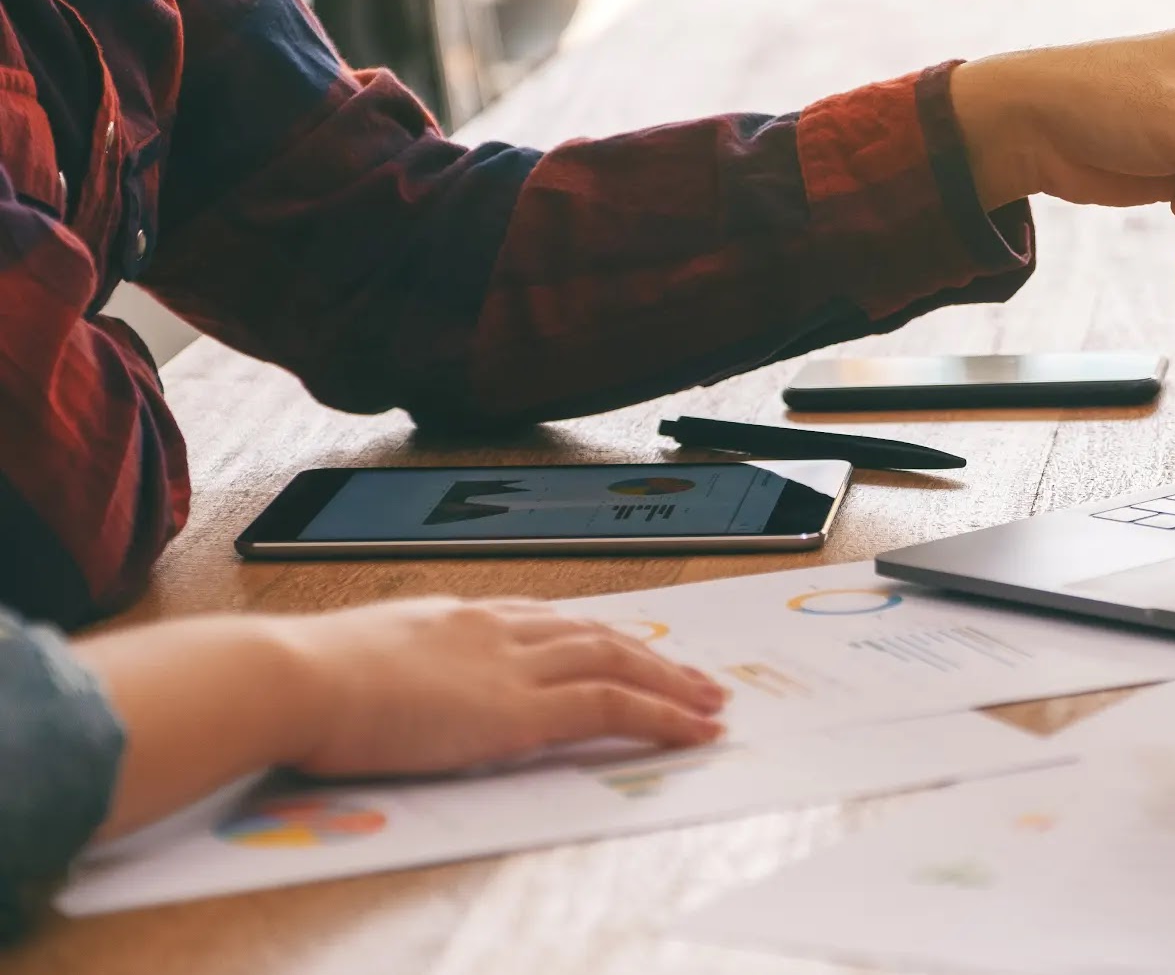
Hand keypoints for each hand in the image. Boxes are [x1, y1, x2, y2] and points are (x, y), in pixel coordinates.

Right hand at [284, 598, 725, 774]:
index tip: (623, 647)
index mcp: (455, 617)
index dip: (592, 634)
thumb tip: (378, 687)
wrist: (289, 677)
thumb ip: (385, 669)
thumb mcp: (350, 662)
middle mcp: (495, 629)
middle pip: (595, 633)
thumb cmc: (295, 679)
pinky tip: (693, 731)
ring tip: (710, 703)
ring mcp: (512, 665)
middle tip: (693, 676)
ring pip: (618, 660)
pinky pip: (613, 705)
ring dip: (672, 683)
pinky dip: (662, 715)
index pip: (545, 619)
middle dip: (650, 654)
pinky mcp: (520, 710)